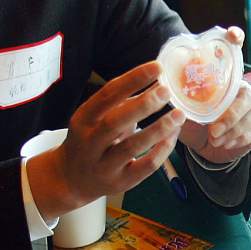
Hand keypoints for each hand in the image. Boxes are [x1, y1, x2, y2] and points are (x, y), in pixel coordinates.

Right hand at [26, 61, 183, 220]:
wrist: (71, 179)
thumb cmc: (90, 140)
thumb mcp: (96, 118)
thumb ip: (123, 102)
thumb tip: (156, 82)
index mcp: (83, 119)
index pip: (107, 95)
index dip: (133, 79)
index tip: (157, 67)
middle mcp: (90, 142)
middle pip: (115, 122)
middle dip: (143, 105)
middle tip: (166, 92)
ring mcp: (104, 165)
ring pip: (132, 146)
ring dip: (158, 129)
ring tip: (179, 115)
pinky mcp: (120, 182)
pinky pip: (145, 166)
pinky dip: (162, 150)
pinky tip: (173, 136)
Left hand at [177, 26, 250, 163]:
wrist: (205, 148)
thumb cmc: (194, 123)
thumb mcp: (182, 109)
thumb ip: (177, 97)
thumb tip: (161, 87)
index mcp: (223, 79)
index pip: (233, 52)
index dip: (235, 39)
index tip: (232, 35)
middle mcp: (241, 90)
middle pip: (247, 94)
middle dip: (231, 114)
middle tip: (213, 129)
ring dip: (232, 130)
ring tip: (214, 139)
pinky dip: (239, 139)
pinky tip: (226, 143)